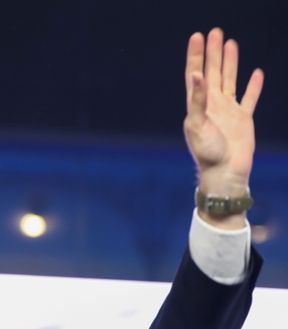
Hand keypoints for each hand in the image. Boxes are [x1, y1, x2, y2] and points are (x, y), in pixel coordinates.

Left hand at [183, 28, 263, 225]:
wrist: (224, 173)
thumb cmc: (207, 153)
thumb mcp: (197, 125)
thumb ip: (197, 100)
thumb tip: (197, 74)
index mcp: (198, 105)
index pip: (195, 74)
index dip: (196, 55)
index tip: (197, 36)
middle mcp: (212, 105)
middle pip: (213, 72)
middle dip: (213, 52)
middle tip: (215, 32)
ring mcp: (228, 111)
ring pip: (230, 80)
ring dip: (230, 62)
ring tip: (231, 43)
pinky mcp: (244, 119)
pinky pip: (249, 98)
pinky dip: (253, 86)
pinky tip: (256, 73)